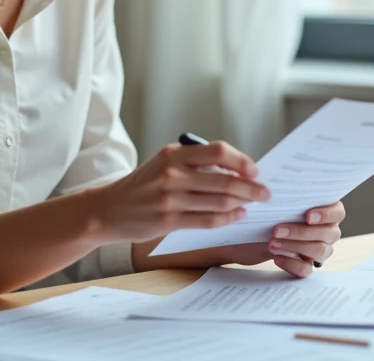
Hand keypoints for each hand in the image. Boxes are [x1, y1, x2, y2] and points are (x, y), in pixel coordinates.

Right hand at [92, 141, 271, 243]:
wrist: (108, 209)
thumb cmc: (142, 186)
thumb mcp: (164, 164)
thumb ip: (194, 164)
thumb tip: (235, 172)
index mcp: (173, 153)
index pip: (218, 151)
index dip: (241, 161)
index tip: (255, 170)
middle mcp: (172, 173)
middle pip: (224, 179)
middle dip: (251, 188)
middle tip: (265, 192)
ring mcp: (170, 198)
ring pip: (219, 201)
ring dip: (242, 203)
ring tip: (252, 204)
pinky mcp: (168, 220)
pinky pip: (208, 220)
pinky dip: (227, 218)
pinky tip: (236, 216)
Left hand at [218, 201, 344, 277]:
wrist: (261, 231)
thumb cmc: (277, 210)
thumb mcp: (281, 200)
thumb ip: (288, 193)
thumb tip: (277, 185)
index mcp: (328, 211)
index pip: (338, 212)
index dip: (326, 214)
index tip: (308, 216)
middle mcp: (329, 231)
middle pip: (328, 234)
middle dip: (301, 232)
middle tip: (277, 230)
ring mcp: (321, 250)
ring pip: (319, 251)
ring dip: (294, 246)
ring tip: (272, 243)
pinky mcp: (307, 265)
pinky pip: (306, 270)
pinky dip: (291, 263)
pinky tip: (276, 257)